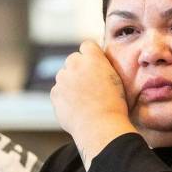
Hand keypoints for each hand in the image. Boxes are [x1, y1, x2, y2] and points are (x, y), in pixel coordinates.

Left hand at [51, 41, 135, 169]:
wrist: (100, 126)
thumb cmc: (114, 106)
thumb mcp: (117, 80)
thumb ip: (103, 67)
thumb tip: (96, 64)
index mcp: (93, 58)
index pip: (87, 45)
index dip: (91, 54)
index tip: (94, 64)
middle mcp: (75, 64)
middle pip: (73, 59)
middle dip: (79, 68)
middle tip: (89, 84)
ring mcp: (62, 79)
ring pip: (64, 75)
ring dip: (70, 82)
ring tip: (84, 99)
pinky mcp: (55, 93)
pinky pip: (58, 91)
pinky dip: (64, 97)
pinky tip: (76, 107)